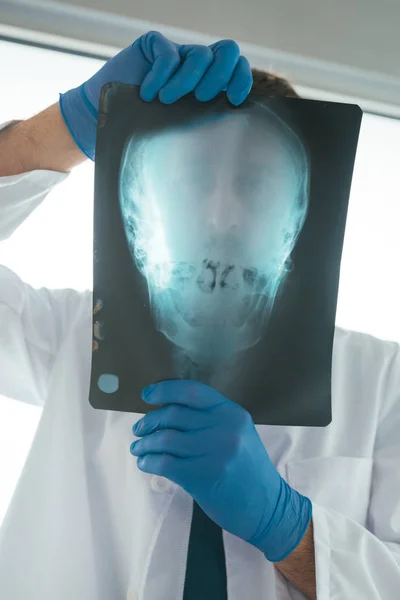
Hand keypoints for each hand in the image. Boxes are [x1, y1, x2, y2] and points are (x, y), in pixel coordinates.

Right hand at [59, 31, 252, 160]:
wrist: (106, 120)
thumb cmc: (146, 132)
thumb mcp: (181, 132)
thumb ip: (204, 128)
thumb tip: (231, 148)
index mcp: (211, 83)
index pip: (238, 69)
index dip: (241, 79)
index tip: (234, 100)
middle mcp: (198, 65)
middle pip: (227, 52)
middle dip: (219, 75)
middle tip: (202, 98)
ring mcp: (177, 53)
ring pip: (199, 54)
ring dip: (186, 81)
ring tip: (166, 101)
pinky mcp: (154, 45)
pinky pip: (167, 54)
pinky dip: (160, 76)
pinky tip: (148, 95)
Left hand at [130, 380, 311, 561]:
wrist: (268, 506)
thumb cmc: (249, 469)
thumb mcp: (239, 433)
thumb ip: (211, 418)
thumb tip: (168, 411)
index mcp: (232, 413)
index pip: (191, 391)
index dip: (164, 390)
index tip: (146, 394)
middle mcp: (223, 428)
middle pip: (173, 414)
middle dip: (149, 421)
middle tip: (139, 429)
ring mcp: (213, 452)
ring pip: (165, 439)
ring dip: (145, 443)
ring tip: (138, 448)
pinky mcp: (201, 477)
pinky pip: (164, 463)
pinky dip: (149, 462)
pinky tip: (145, 463)